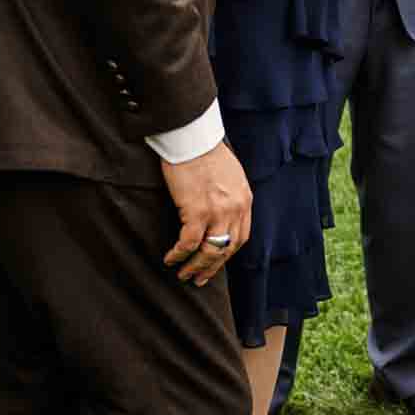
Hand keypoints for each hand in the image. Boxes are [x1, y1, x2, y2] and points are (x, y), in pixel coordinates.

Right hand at [161, 144, 251, 286]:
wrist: (192, 136)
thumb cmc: (205, 151)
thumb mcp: (230, 175)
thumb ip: (230, 195)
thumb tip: (221, 212)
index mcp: (245, 201)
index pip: (241, 237)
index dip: (227, 254)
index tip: (216, 262)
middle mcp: (235, 209)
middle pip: (227, 249)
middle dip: (212, 267)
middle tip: (199, 279)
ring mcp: (217, 212)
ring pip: (209, 251)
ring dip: (196, 266)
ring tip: (184, 274)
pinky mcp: (196, 211)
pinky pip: (188, 243)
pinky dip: (178, 254)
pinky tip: (170, 258)